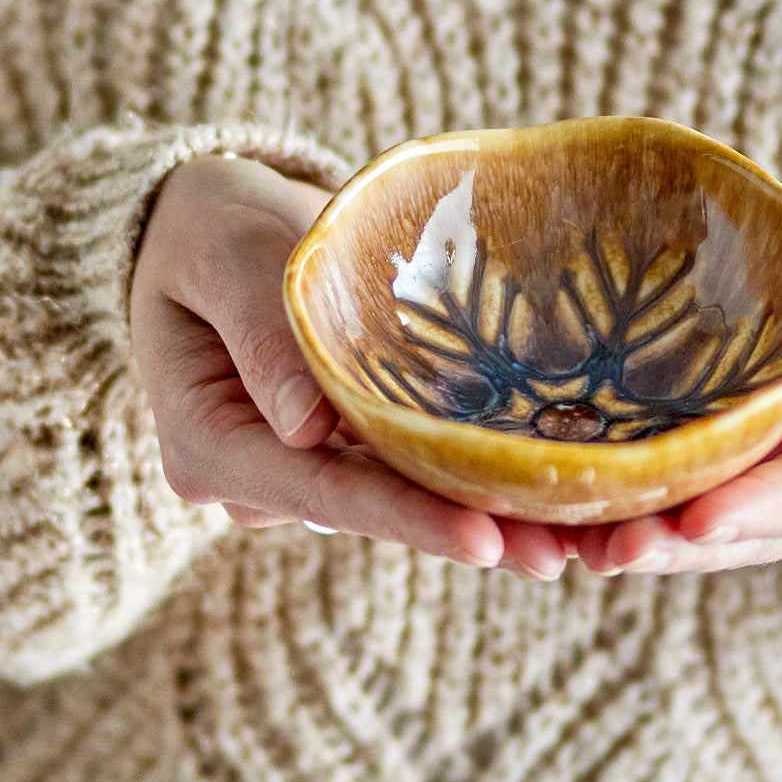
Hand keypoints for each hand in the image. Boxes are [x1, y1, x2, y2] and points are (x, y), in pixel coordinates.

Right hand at [129, 154, 567, 578]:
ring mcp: (300, 467)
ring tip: (573, 541)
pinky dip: (471, 477)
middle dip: (465, 533)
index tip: (484, 540)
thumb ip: (262, 333)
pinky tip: (547, 498)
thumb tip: (308, 430)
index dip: (405, 518)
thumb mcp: (225, 256)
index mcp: (208, 446)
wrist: (208, 225)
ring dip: (483, 516)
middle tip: (556, 556)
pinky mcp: (341, 445)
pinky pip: (408, 466)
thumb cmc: (211, 229)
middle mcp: (254, 478)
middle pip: (371, 510)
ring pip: (399, 497)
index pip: (322, 491)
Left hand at [573, 212, 781, 576]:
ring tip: (578, 546)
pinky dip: (624, 516)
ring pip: (703, 539)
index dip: (757, 511)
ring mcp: (773, 509)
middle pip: (748, 537)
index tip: (701, 520)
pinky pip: (674, 511)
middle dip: (679, 545)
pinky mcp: (726, 490)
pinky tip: (568, 522)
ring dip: (642, 541)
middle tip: (615, 549)